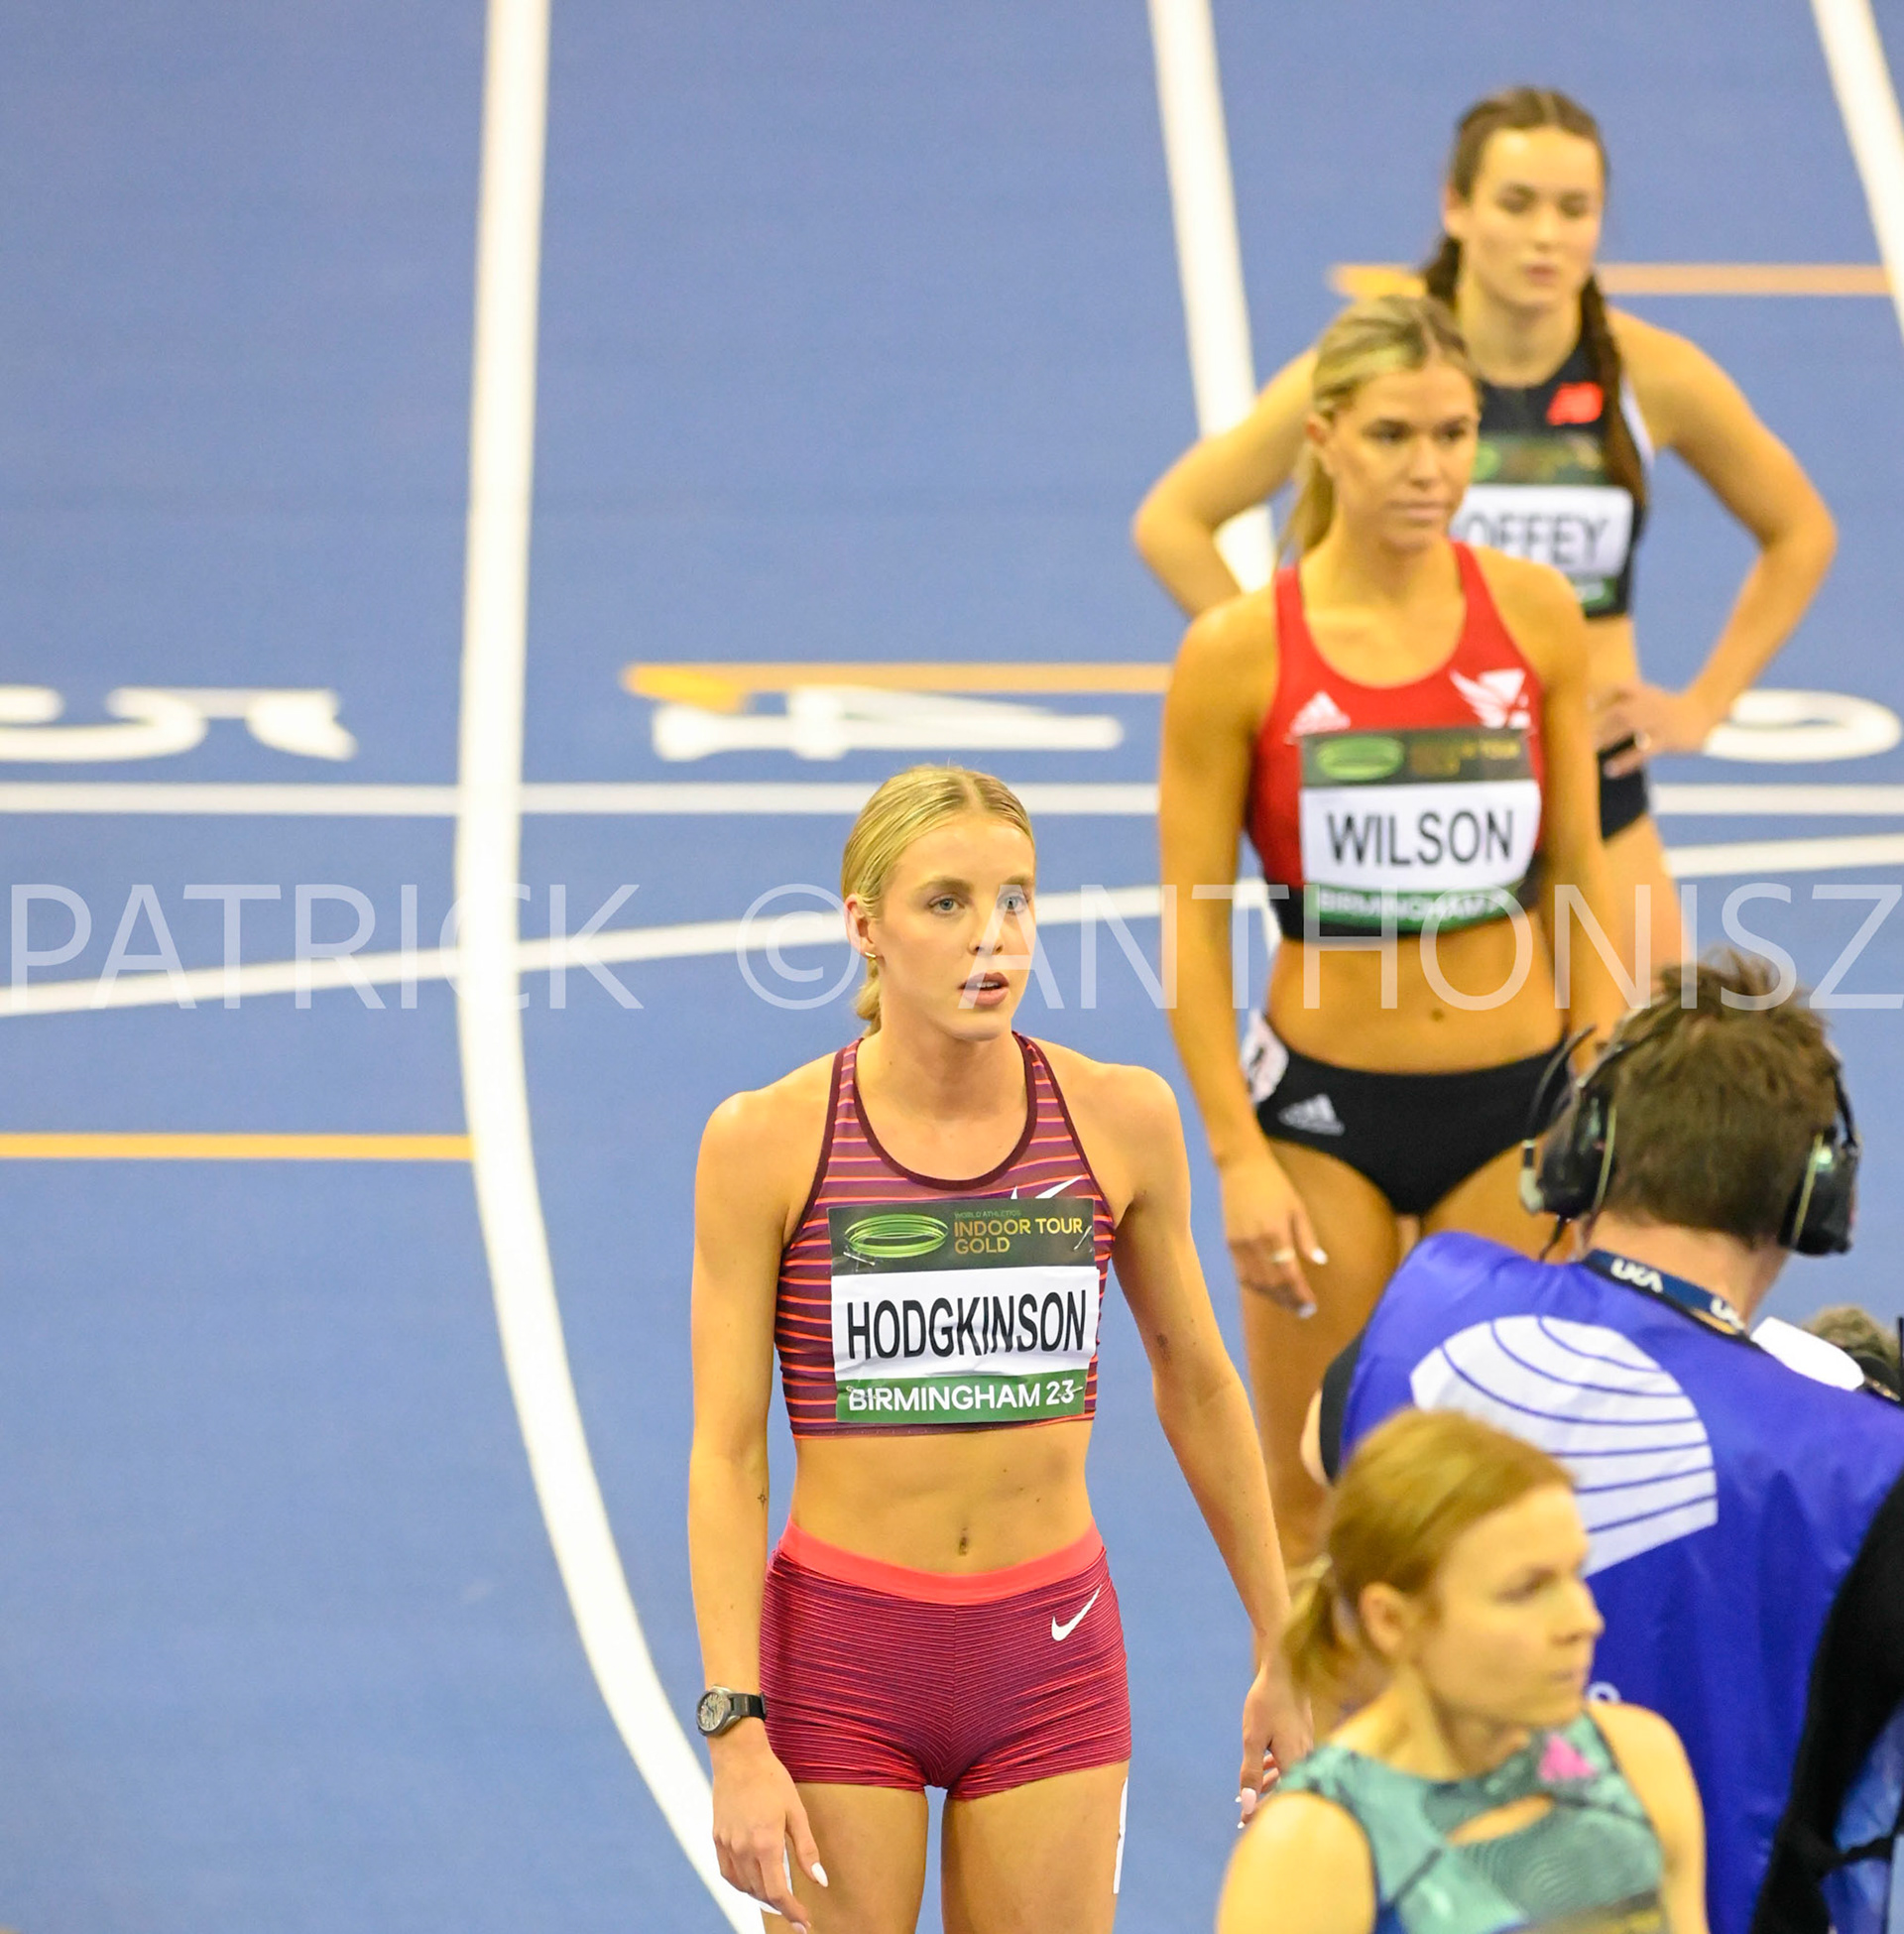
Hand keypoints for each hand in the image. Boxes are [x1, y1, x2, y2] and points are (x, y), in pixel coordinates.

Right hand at [710, 1723, 826, 1929]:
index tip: (805, 1923)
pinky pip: (729, 1873)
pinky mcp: (717, 1838)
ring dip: (762, 1896)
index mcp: (766, 1843)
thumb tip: (819, 1881)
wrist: (739, 1757)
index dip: (792, 1912)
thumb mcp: (796, 1811)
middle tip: (797, 1911)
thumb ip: (806, 1849)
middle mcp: (743, 1850)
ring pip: (745, 1886)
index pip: (778, 1892)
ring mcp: (727, 1845)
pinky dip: (742, 1884)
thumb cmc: (772, 1779)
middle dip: (781, 1906)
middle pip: (761, 1893)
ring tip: (779, 1897)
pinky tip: (753, 1882)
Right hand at [1220, 1147, 1326, 1314]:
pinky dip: (1256, 1286)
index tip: (1311, 1306)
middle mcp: (1254, 1242)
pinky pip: (1242, 1274)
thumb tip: (1319, 1262)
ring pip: (1255, 1283)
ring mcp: (1238, 1244)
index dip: (1300, 1295)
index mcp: (1275, 1233)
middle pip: (1271, 1284)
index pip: (1289, 1275)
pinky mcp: (1228, 1243)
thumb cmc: (1275, 1184)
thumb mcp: (1297, 1207)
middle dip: (1288, 1300)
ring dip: (1272, 1297)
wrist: (1241, 1167)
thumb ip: (1307, 1237)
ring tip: (1288, 1302)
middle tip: (1303, 1310)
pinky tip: (1269, 1289)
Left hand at [1237, 1654, 1311, 1824]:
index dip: (1262, 1813)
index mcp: (1294, 1763)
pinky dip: (1275, 1768)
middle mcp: (1305, 1757)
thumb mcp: (1253, 1739)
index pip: (1281, 1799)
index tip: (1244, 1822)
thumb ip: (1250, 1773)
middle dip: (1265, 1802)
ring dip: (1268, 1785)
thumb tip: (1246, 1805)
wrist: (1286, 1669)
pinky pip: (1289, 1760)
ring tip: (1250, 1796)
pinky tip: (1264, 1768)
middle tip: (1245, 1815)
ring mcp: (1305, 1746)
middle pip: (1287, 1789)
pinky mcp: (1302, 1736)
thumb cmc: (1268, 1702)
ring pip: (1287, 1774)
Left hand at [1590, 683, 1723, 772]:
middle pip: (1621, 710)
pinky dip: (1625, 761)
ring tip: (1591, 751)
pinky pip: (1643, 751)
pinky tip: (1611, 769)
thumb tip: (1589, 704)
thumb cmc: (1669, 708)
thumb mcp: (1649, 697)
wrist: (1704, 710)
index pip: (1620, 688)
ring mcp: (1659, 721)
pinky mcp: (1667, 740)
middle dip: (1600, 724)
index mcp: (1645, 693)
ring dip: (1608, 738)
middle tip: (1583, 738)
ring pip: (1630, 726)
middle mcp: (1650, 704)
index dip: (1603, 696)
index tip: (1587, 705)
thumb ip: (1624, 699)